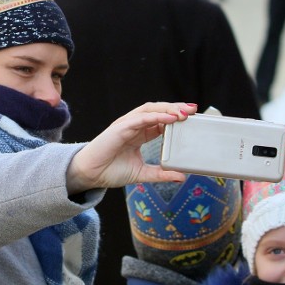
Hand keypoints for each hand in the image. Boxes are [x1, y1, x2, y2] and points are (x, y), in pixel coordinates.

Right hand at [66, 102, 196, 193]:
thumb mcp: (142, 173)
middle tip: (193, 110)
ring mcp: (127, 125)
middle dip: (176, 108)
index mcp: (140, 133)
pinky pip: (140, 119)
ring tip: (184, 112)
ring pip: (150, 110)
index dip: (177, 117)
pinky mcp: (120, 128)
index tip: (193, 118)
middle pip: (158, 110)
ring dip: (168, 109)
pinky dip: (156, 116)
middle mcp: (134, 126)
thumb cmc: (111, 171)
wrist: (90, 175)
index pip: (161, 120)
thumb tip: (182, 176)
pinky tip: (169, 118)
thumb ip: (161, 174)